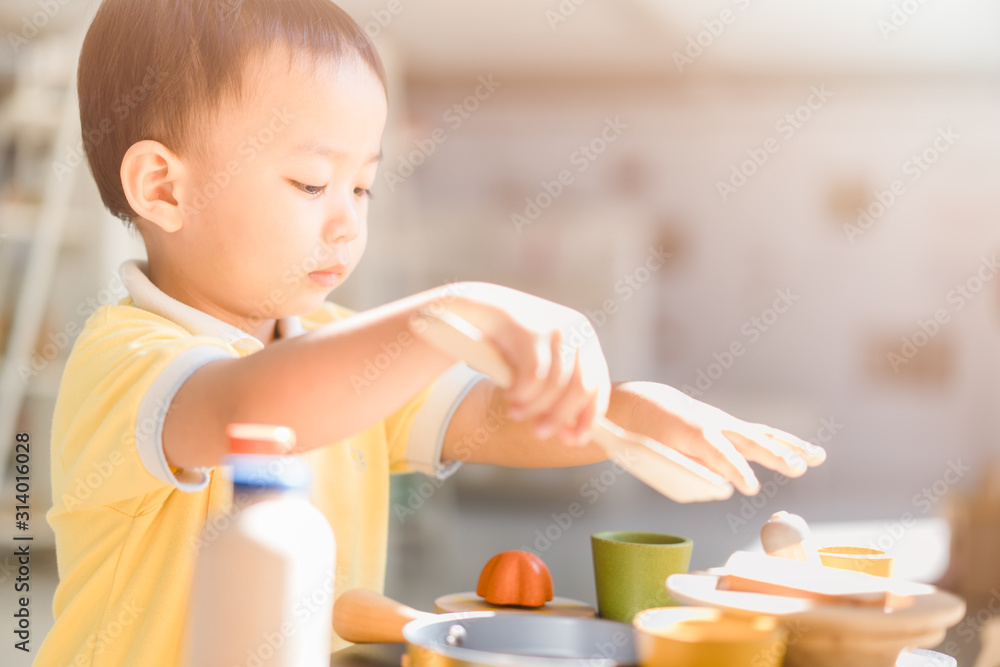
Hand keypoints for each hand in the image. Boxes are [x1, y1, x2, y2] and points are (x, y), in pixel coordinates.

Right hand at [447, 283, 611, 446]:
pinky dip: (522, 392)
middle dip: (561, 417)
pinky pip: (535, 375)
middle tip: (539, 432)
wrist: (470, 309)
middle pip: (583, 387)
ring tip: (516, 412)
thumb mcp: (539, 370)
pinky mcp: (530, 328)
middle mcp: (576, 331)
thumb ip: (557, 396)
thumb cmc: (506, 346)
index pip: (599, 386)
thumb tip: (573, 433)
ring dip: (534, 407)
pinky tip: (509, 394)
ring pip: (556, 385)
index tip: (572, 440)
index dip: (588, 418)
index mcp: (585, 342)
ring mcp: (554, 327)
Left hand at [613, 381, 825, 494]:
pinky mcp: (729, 426)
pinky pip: (759, 435)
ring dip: (790, 447)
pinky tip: (803, 456)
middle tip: (796, 469)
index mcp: (689, 431)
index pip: (716, 453)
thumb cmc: (645, 436)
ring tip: (817, 458)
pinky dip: (782, 444)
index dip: (734, 470)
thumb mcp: (654, 458)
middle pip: (746, 438)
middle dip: (772, 455)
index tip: (751, 488)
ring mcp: (723, 421)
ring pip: (760, 434)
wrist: (642, 405)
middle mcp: (711, 422)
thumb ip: (685, 472)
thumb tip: (719, 487)